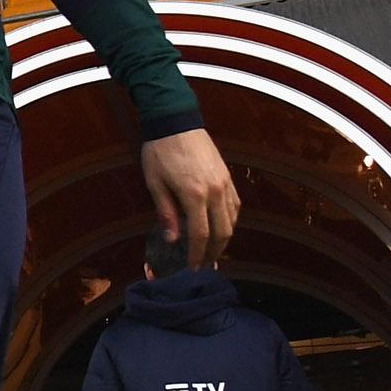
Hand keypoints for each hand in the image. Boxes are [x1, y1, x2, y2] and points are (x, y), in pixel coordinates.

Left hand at [140, 127, 237, 265]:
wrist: (176, 122)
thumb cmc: (160, 152)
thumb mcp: (155, 183)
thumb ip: (166, 213)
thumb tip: (173, 240)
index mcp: (195, 195)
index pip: (201, 235)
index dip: (198, 255)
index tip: (193, 268)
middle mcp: (216, 191)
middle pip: (223, 232)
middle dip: (215, 252)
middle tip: (204, 265)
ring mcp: (225, 183)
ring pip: (233, 220)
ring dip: (224, 238)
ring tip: (212, 250)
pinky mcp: (228, 177)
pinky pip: (235, 205)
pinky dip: (230, 220)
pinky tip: (221, 227)